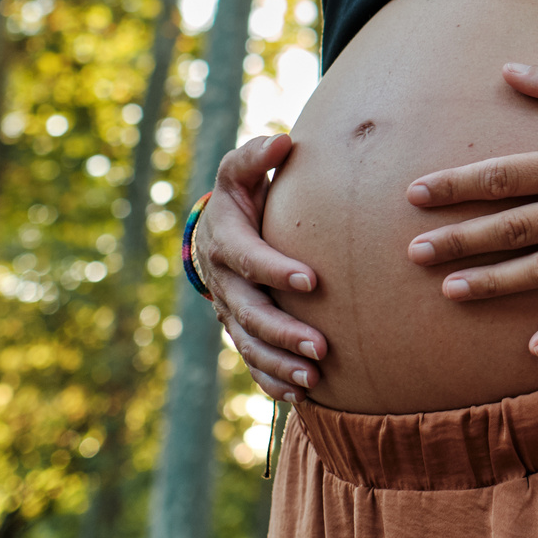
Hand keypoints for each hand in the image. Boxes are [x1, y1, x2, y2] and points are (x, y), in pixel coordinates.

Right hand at [191, 133, 327, 400]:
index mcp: (226, 240)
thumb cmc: (241, 194)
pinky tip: (299, 396)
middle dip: (284, 332)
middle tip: (322, 347)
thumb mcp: (241, 170)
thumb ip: (257, 157)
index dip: (277, 270)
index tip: (313, 281)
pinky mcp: (237, 330)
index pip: (250, 258)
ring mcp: (228, 310)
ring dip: (280, 363)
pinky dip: (271, 381)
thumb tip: (283, 141)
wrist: (215, 232)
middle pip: (250, 313)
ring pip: (250, 344)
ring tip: (315, 378)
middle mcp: (223, 281)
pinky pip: (251, 362)